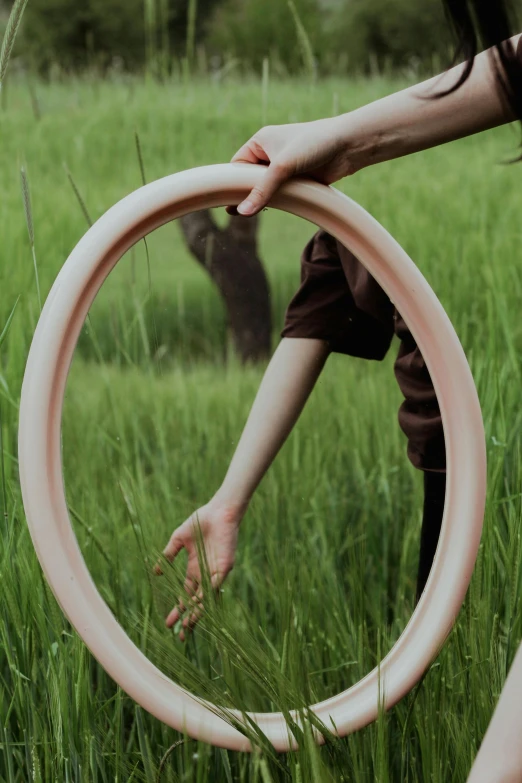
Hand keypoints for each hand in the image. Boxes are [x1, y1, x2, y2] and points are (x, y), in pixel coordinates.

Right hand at [154, 499, 245, 639]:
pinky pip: (216, 584)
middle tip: (180, 636)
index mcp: (194, 569)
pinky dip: (208, 595)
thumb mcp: (179, 539)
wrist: (219, 511)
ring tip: (189, 626)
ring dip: (198, 612)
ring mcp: (216, 572)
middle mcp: (205, 574)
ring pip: (206, 598)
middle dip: (187, 618)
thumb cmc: (201, 522)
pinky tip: (200, 606)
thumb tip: (156, 571)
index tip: (168, 623)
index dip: (178, 609)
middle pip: (195, 602)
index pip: (185, 595)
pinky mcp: (225, 566)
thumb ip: (168, 554)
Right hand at [228, 115, 358, 216]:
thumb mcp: (283, 167)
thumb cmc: (314, 144)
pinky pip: (281, 193)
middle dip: (246, 194)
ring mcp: (284, 167)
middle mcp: (270, 153)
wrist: (348, 145)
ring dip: (263, 199)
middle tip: (236, 213)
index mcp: (260, 141)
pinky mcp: (297, 179)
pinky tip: (272, 210)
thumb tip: (242, 212)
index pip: (237, 165)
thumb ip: (262, 191)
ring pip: (265, 188)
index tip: (228, 201)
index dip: (232, 182)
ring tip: (251, 214)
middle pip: (250, 179)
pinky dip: (277, 201)